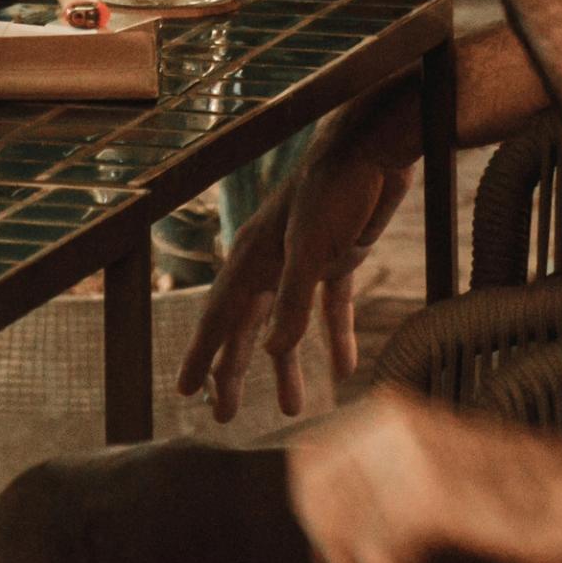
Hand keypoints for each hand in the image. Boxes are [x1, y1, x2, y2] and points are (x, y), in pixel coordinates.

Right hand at [177, 85, 419, 421]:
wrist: (375, 149)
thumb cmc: (334, 190)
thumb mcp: (311, 249)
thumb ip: (293, 303)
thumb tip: (272, 351)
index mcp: (253, 257)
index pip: (219, 317)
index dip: (202, 355)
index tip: (186, 391)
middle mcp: (271, 262)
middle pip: (246, 327)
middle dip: (234, 370)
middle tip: (223, 413)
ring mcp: (304, 261)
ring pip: (287, 325)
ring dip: (286, 366)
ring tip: (290, 407)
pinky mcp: (339, 258)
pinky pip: (331, 308)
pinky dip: (335, 338)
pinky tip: (344, 369)